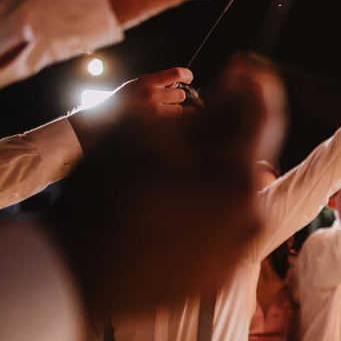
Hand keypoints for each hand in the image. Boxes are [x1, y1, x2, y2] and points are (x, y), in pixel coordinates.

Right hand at [50, 60, 283, 320]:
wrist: (76, 273)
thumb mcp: (145, 132)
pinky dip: (209, 211)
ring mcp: (240, 248)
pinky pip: (224, 230)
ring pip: (238, 194)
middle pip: (250, 156)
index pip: (263, 114)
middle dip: (231, 130)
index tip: (241, 67)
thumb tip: (241, 85)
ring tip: (175, 167)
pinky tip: (172, 206)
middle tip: (202, 113)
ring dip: (218, 173)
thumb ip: (207, 106)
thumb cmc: (106, 194)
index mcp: (238, 174)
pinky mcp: (222, 273)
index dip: (252, 84)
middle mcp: (253, 213)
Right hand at [69, 67, 192, 149]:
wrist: (102, 120)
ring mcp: (154, 111)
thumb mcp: (135, 86)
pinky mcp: (155, 126)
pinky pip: (174, 122)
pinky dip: (172, 122)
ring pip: (179, 110)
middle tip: (164, 101)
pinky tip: (162, 122)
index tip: (189, 78)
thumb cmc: (121, 102)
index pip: (176, 73)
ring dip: (173, 111)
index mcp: (146, 82)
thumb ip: (156, 84)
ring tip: (156, 113)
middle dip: (175, 98)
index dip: (187, 75)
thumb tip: (178, 84)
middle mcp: (151, 94)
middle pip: (180, 95)